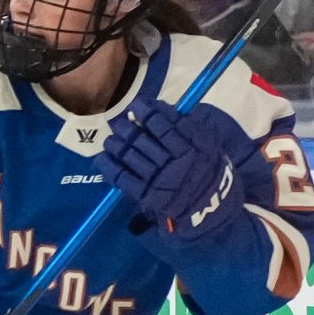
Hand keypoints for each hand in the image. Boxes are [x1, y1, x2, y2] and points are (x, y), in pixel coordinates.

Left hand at [102, 96, 239, 236]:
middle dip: (127, 128)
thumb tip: (162, 110)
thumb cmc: (210, 174)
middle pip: (144, 140)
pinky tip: (102, 158)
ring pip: (131, 156)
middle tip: (118, 122)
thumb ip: (188, 130)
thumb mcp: (209, 147)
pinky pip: (124, 178)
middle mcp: (174, 161)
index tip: (138, 105)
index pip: (166, 125)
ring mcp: (159, 179)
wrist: (212, 210)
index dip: (149, 113)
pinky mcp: (147, 195)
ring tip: (110, 139)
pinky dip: (110, 167)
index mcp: (192, 147)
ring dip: (117, 145)